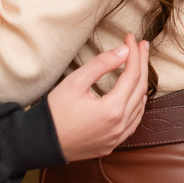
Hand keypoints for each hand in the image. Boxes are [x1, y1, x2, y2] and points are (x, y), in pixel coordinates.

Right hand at [49, 33, 149, 162]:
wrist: (40, 144)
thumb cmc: (55, 112)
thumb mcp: (75, 82)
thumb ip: (101, 64)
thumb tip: (124, 51)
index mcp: (112, 109)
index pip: (132, 75)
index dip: (134, 54)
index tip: (131, 38)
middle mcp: (119, 125)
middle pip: (141, 88)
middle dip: (142, 63)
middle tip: (142, 45)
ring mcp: (117, 137)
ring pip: (140, 106)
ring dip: (142, 83)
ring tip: (140, 64)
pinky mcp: (111, 144)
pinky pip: (133, 123)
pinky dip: (138, 105)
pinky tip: (137, 96)